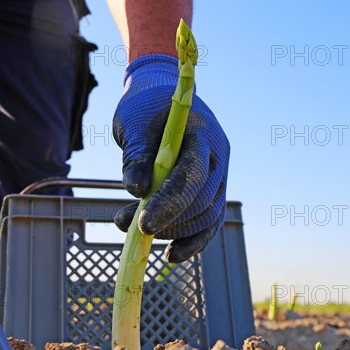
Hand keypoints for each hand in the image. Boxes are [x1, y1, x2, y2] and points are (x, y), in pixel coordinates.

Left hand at [113, 54, 229, 262]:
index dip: (170, 203)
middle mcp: (218, 156)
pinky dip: (191, 240)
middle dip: (168, 221)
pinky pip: (208, 220)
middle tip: (130, 227)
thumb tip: (137, 190)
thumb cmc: (144, 106)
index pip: (192, 175)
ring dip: (173, 231)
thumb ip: (137, 155)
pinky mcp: (211, 189)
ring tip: (132, 231)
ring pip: (207, 215)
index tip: (142, 224)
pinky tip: (170, 254)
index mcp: (203, 133)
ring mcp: (219, 174)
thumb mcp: (133, 124)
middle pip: (202, 200)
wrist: (158, 95)